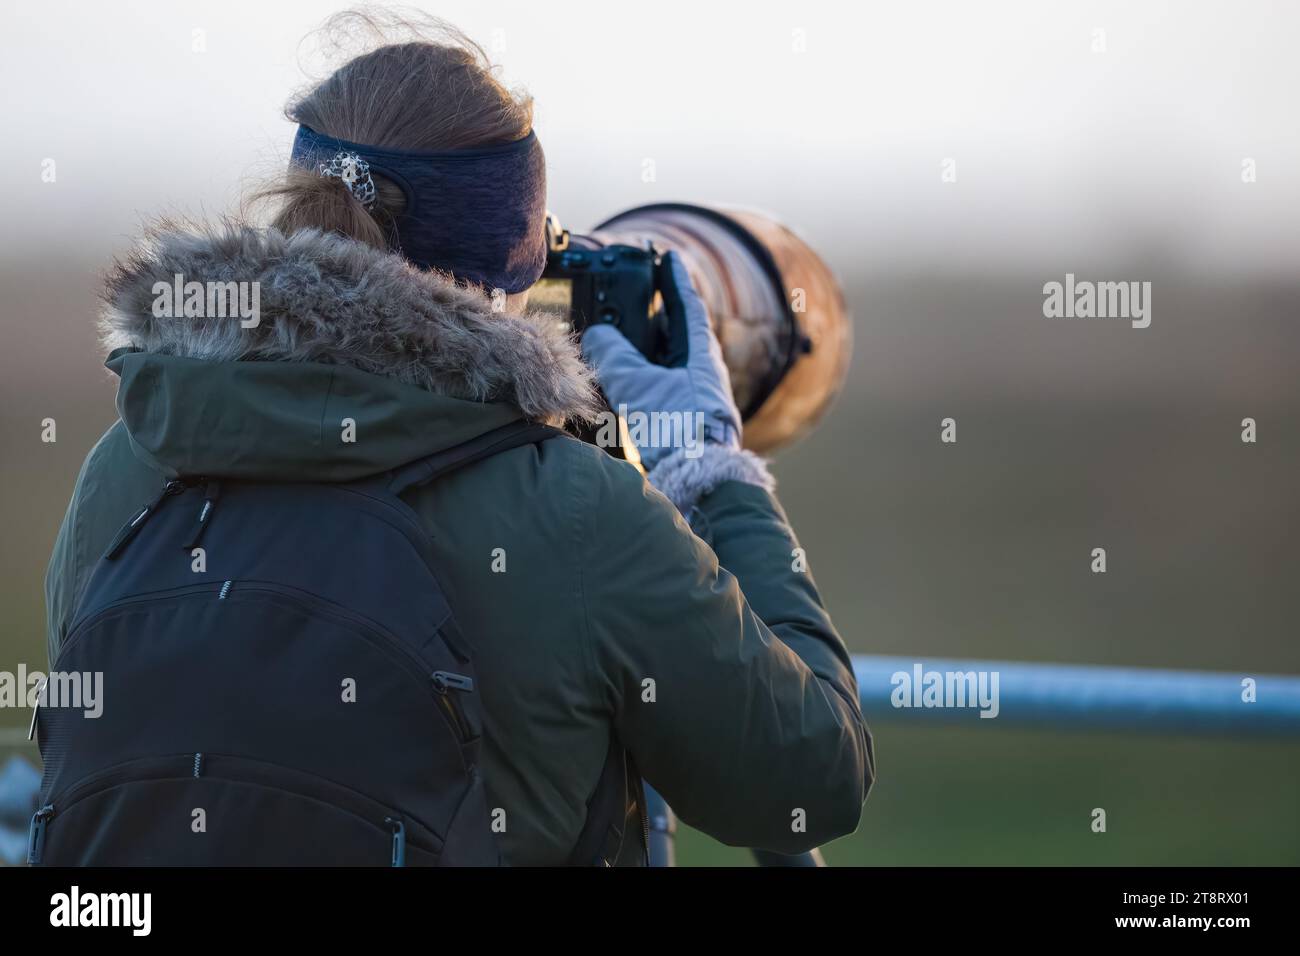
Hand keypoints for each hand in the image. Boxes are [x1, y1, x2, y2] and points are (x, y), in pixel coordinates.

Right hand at [581, 252, 741, 470]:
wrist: (700, 481)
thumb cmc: (678, 428)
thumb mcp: (638, 384)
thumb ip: (613, 355)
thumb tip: (598, 335)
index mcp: (701, 355)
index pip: (687, 305)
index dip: (674, 279)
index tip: (666, 256)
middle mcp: (701, 372)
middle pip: (675, 332)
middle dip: (652, 314)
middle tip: (631, 296)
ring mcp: (693, 396)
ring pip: (665, 361)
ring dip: (641, 348)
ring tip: (615, 337)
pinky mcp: (681, 419)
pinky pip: (658, 386)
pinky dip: (639, 376)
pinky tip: (619, 382)